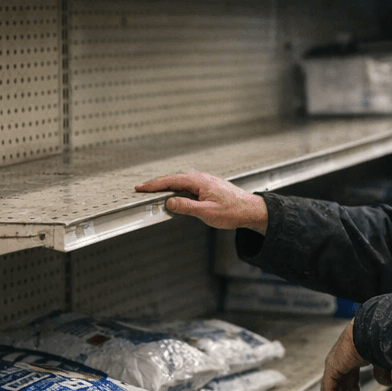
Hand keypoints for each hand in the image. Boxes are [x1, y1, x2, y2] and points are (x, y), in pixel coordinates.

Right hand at [135, 170, 268, 233]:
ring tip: (154, 191)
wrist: (251, 209)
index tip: (140, 188)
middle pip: (173, 178)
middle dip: (156, 184)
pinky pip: (187, 184)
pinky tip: (174, 193)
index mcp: (198, 181)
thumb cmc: (232, 211)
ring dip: (166, 185)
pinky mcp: (208, 186)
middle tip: (141, 189)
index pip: (170, 181)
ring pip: (180, 181)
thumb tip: (170, 202)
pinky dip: (176, 187)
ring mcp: (204, 180)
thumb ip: (186, 207)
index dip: (153, 185)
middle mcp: (200, 177)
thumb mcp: (206, 213)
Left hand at [321, 323, 391, 390]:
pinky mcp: (331, 368)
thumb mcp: (381, 360)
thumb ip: (381, 371)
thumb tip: (385, 383)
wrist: (372, 331)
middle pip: (340, 390)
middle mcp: (339, 363)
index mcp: (350, 359)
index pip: (347, 383)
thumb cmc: (377, 339)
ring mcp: (333, 365)